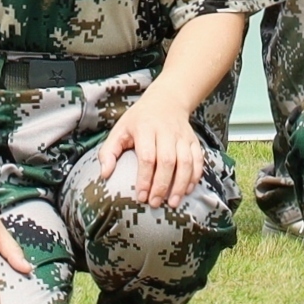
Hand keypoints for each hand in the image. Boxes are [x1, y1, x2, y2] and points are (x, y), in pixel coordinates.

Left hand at [95, 94, 208, 210]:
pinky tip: (187, 190)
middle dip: (162, 185)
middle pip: (167, 161)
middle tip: (154, 203)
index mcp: (145, 128)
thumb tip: (105, 174)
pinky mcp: (193, 140)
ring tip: (172, 203)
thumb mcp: (119, 130)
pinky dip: (194, 176)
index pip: (147, 156)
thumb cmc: (139, 120)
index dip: (145, 178)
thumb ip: (109, 152)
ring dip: (180, 184)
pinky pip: (198, 160)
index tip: (141, 196)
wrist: (166, 100)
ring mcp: (182, 136)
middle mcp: (166, 131)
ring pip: (185, 162)